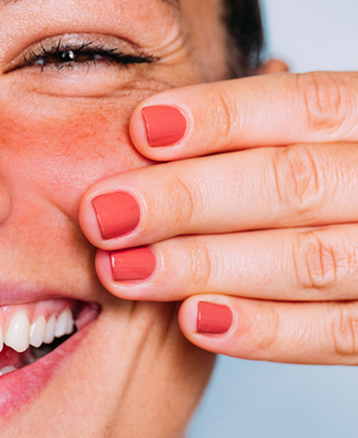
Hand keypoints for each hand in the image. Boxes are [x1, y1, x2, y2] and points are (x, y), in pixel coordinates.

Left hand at [80, 70, 357, 364]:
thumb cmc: (322, 182)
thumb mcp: (306, 141)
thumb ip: (250, 136)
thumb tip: (149, 125)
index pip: (308, 104)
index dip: (223, 115)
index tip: (140, 127)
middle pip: (294, 182)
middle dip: (187, 197)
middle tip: (103, 212)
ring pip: (308, 260)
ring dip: (203, 265)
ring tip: (122, 269)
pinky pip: (335, 334)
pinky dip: (263, 329)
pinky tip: (192, 320)